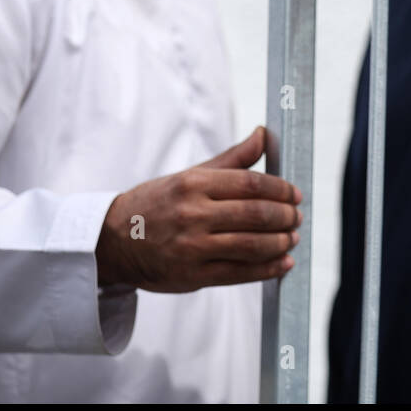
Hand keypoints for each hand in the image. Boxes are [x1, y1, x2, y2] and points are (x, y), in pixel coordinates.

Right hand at [95, 125, 301, 292]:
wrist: (113, 241)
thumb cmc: (157, 204)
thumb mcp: (190, 175)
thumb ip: (232, 159)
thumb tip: (263, 135)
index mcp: (194, 184)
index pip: (251, 183)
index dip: (280, 189)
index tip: (295, 194)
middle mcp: (193, 214)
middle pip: (255, 214)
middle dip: (284, 216)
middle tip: (297, 217)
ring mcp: (193, 247)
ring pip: (251, 245)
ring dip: (280, 242)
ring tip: (292, 238)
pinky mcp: (193, 275)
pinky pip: (240, 273)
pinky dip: (268, 269)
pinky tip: (283, 263)